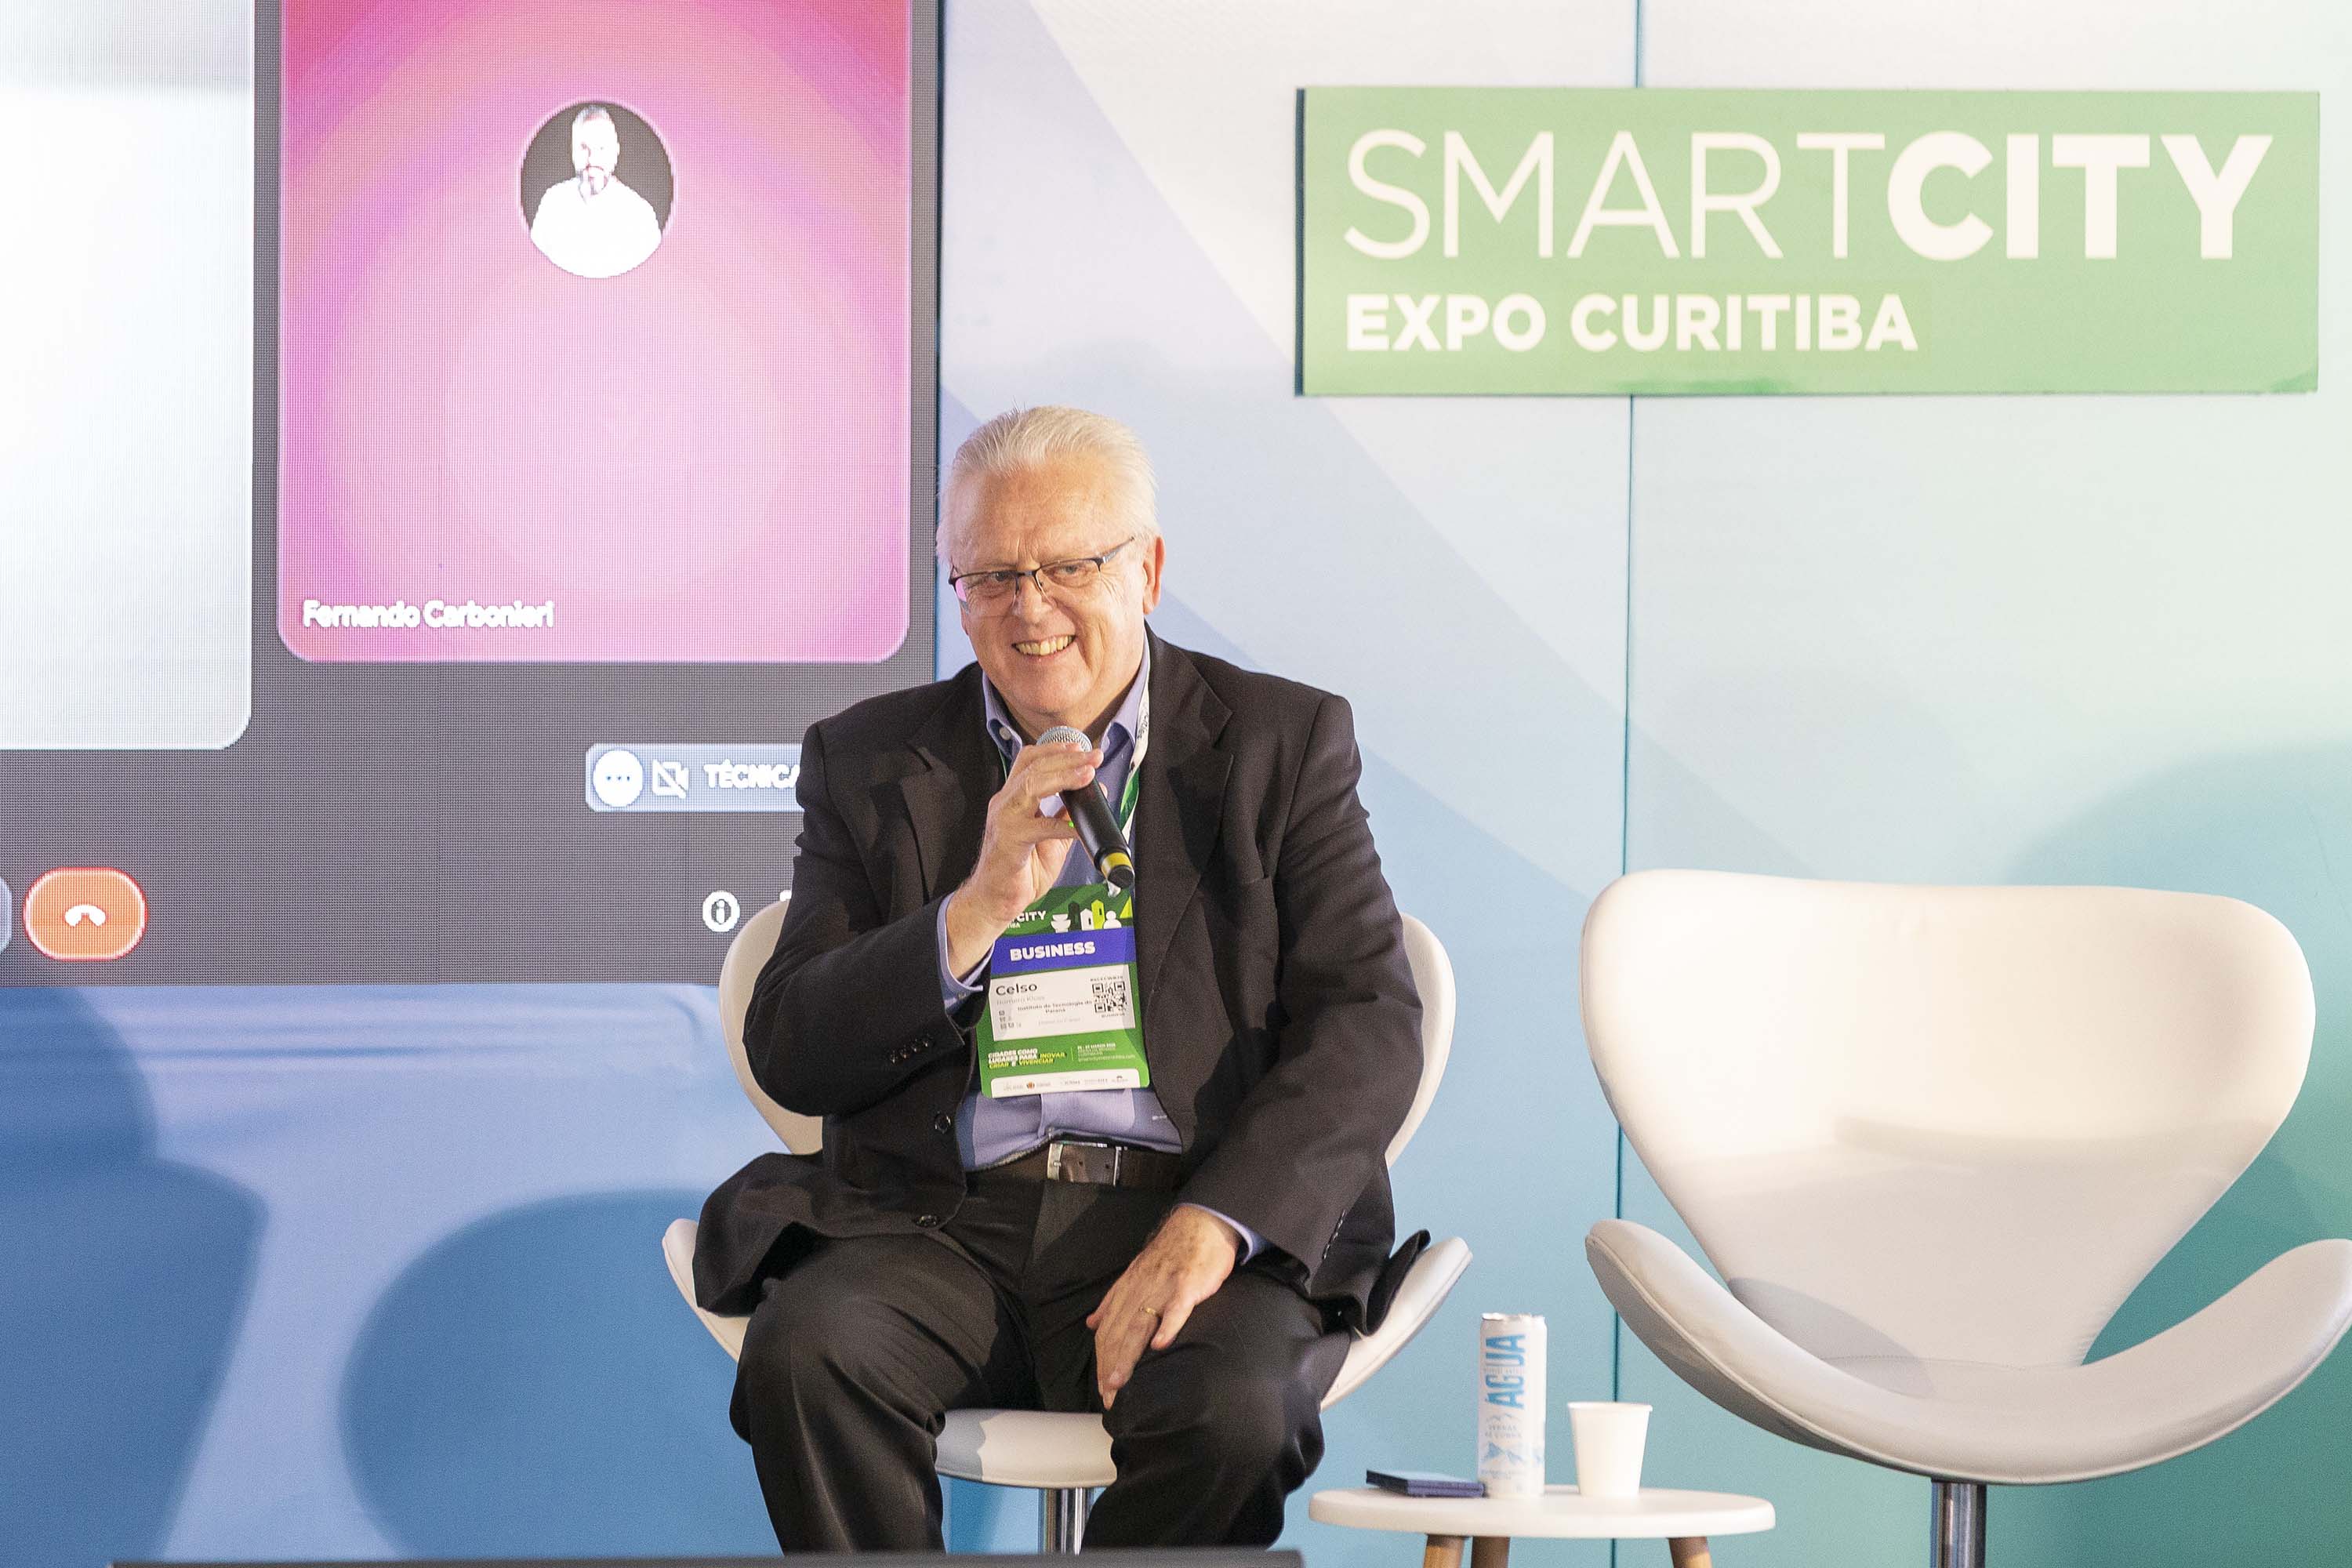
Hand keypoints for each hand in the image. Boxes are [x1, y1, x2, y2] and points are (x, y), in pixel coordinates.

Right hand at [943, 739, 1102, 973]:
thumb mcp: (1050, 838)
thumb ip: (1067, 815)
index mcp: (1013, 799)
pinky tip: (1079, 828)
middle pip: (1034, 767)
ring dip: (1064, 777)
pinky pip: (1039, 827)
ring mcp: (1004, 820)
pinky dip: (1062, 825)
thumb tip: (1094, 794)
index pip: (1029, 761)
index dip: (1054, 750)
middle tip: (1095, 757)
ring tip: (1088, 775)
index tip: (1082, 748)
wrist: (995, 899)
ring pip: (1032, 785)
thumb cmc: (1020, 870)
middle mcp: (1005, 804)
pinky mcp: (1008, 842)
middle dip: (1067, 758)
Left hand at [1084, 1205, 1239, 1408]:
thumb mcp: (1135, 1273)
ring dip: (1127, 1355)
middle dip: (1110, 1366)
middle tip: (1108, 1396)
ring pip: (1139, 1325)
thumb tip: (1092, 1325)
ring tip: (1120, 1382)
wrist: (1199, 1224)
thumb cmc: (1171, 1253)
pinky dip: (1167, 1326)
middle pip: (1119, 1332)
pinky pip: (1176, 1308)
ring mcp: (1163, 1287)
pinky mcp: (1187, 1284)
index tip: (1102, 1387)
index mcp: (1127, 1290)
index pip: (1108, 1330)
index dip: (1103, 1360)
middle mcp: (1140, 1290)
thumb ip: (1113, 1301)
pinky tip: (1161, 1346)